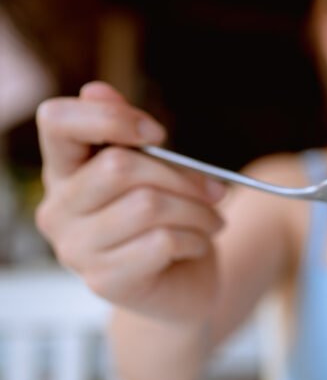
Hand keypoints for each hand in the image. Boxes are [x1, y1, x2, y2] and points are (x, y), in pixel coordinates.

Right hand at [35, 82, 226, 321]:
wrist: (183, 288)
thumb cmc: (169, 224)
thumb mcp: (158, 174)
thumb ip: (131, 137)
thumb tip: (97, 90)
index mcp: (65, 170)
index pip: (57, 122)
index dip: (110, 118)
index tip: (158, 134)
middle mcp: (58, 209)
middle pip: (120, 167)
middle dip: (182, 177)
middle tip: (216, 191)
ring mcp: (75, 248)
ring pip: (147, 206)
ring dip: (197, 212)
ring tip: (211, 221)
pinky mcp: (103, 281)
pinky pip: (161, 242)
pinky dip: (195, 240)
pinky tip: (198, 246)